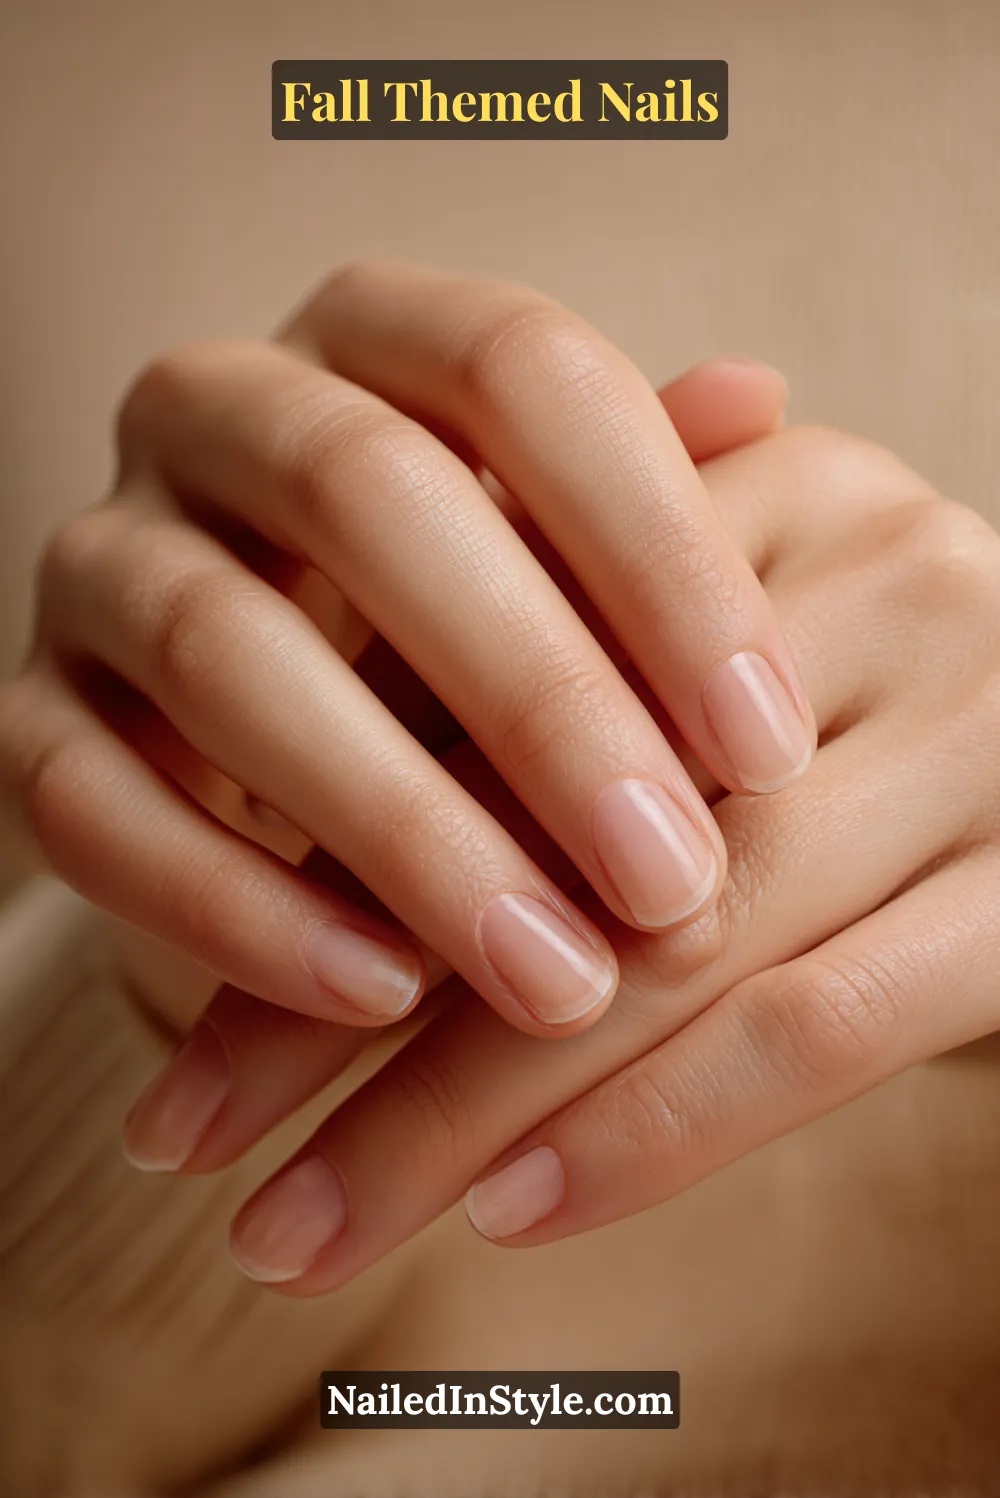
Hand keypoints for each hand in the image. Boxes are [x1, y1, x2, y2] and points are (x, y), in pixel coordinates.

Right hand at [0, 263, 808, 1052]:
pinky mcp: (29, 715)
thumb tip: (759, 395)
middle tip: (670, 880)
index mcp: (367, 339)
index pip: (519, 373)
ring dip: (400, 830)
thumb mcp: (557, 542)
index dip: (657, 552)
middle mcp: (213, 413)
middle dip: (536, 704)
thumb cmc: (458, 618)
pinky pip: (93, 807)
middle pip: (368, 499)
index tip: (767, 747)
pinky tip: (381, 997)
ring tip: (550, 975)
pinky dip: (236, 910)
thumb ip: (644, 488)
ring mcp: (102, 561)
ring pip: (222, 655)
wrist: (267, 717)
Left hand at [180, 423, 998, 1289]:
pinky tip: (512, 1213)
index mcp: (760, 485)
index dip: (305, 859)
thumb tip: (274, 878)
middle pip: (553, 825)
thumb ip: (520, 686)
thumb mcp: (685, 651)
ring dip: (460, 1110)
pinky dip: (658, 1131)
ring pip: (668, 943)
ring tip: (310, 1228)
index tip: (180, 1026)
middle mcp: (878, 572)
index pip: (480, 689)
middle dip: (345, 1017)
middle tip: (195, 1146)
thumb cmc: (836, 706)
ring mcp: (978, 727)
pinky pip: (825, 1025)